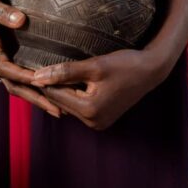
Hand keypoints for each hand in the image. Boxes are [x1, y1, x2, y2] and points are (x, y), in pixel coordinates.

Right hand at [0, 0, 60, 117]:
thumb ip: (3, 12)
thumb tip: (21, 20)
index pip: (5, 68)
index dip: (22, 75)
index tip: (41, 81)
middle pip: (14, 85)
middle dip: (35, 97)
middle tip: (57, 109)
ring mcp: (3, 59)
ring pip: (19, 84)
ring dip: (37, 97)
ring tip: (60, 109)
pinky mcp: (10, 56)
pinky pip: (23, 76)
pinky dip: (37, 86)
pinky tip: (54, 92)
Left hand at [30, 49, 166, 129]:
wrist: (151, 70)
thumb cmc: (125, 65)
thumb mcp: (95, 66)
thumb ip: (65, 72)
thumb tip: (37, 77)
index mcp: (90, 110)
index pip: (56, 95)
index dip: (46, 79)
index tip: (36, 64)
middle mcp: (93, 122)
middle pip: (61, 102)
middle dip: (55, 85)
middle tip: (47, 66)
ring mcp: (98, 123)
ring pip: (70, 104)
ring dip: (66, 89)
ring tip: (63, 71)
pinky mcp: (102, 119)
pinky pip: (81, 107)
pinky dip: (77, 94)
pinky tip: (78, 80)